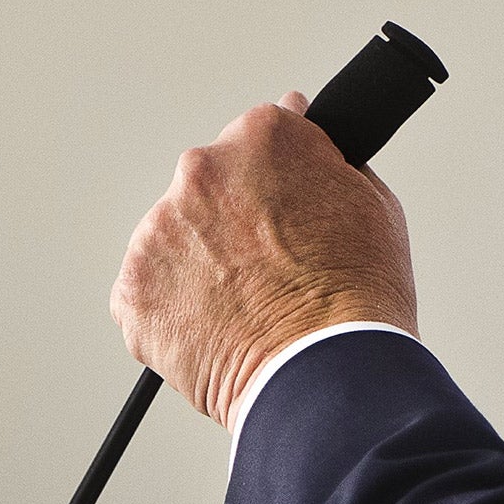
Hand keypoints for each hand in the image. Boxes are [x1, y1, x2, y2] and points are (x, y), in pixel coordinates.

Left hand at [109, 91, 416, 427]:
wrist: (324, 375)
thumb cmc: (356, 295)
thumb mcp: (371, 200)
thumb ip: (324, 156)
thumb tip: (304, 128)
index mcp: (262, 138)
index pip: (260, 139)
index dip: (280, 178)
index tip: (288, 210)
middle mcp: (201, 172)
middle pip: (212, 186)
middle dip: (235, 218)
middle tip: (274, 265)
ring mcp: (159, 231)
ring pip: (178, 239)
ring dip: (204, 263)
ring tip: (251, 304)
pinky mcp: (132, 289)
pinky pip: (150, 291)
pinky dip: (177, 308)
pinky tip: (222, 326)